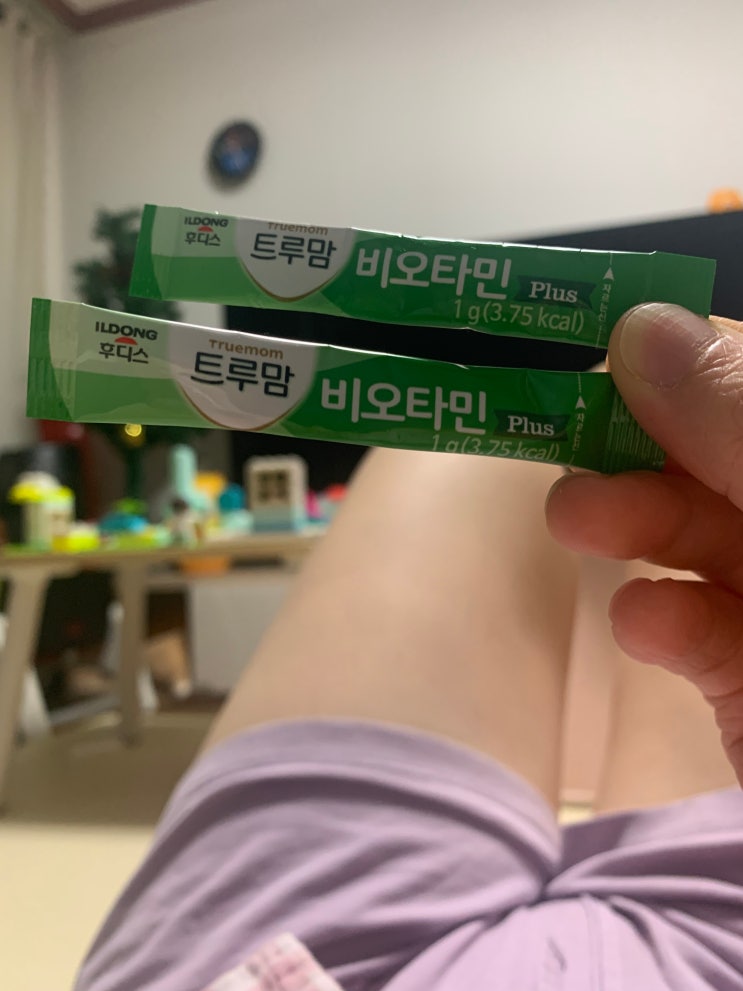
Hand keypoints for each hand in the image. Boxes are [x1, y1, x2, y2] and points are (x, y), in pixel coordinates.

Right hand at [545, 304, 742, 782]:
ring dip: (638, 526)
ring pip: (707, 539)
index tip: (608, 339)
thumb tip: (643, 326)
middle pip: (729, 457)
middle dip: (651, 444)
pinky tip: (646, 628)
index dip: (699, 355)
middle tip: (565, 430)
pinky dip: (667, 623)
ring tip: (575, 521)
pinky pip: (706, 632)